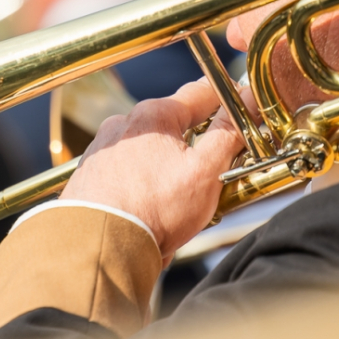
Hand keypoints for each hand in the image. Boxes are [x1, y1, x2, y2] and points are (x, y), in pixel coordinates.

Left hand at [60, 78, 243, 257]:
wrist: (98, 246)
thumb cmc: (153, 210)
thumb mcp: (205, 171)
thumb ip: (228, 133)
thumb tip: (248, 101)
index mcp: (154, 116)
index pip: (202, 93)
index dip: (230, 100)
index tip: (245, 111)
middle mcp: (122, 125)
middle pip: (173, 125)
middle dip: (195, 147)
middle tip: (213, 174)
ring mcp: (102, 150)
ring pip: (150, 152)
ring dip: (167, 170)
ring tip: (177, 204)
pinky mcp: (91, 175)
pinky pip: (127, 173)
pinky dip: (142, 187)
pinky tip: (149, 210)